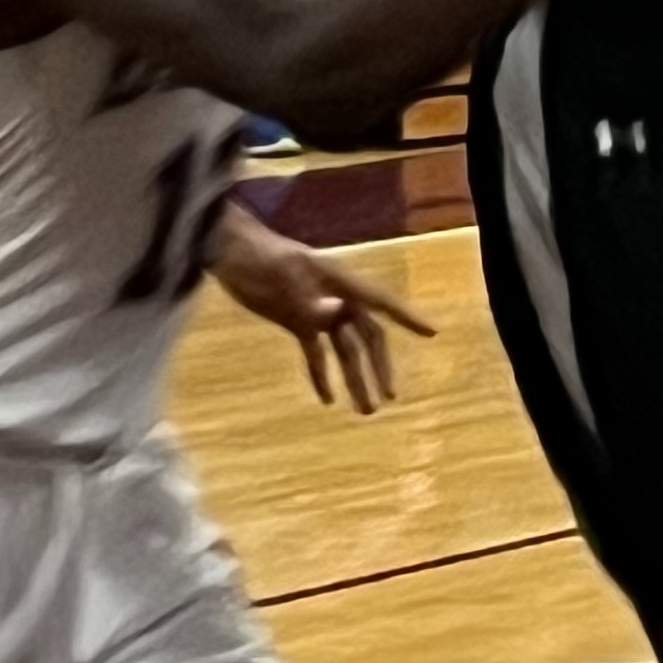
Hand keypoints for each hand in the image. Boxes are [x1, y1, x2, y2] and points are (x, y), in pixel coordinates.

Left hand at [210, 219, 435, 415]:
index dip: (408, 317)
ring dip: (353, 378)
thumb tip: (337, 313)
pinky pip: (316, 353)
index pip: (381, 302)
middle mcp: (336, 299)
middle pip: (367, 336)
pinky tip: (326, 399)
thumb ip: (308, 298)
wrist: (230, 253)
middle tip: (388, 398)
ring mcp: (317, 311)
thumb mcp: (282, 276)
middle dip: (379, 368)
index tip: (433, 333)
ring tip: (364, 410)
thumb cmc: (259, 258)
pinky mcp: (296, 322)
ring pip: (345, 350)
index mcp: (340, 282)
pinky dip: (321, 374)